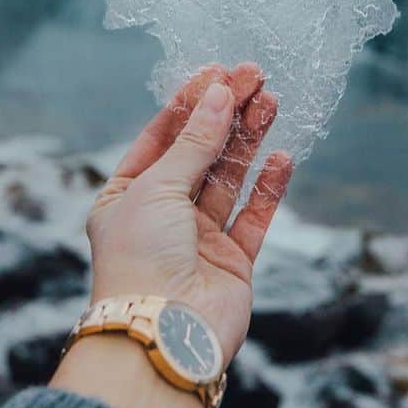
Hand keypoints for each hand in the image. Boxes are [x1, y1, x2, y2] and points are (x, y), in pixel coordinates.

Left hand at [84, 62, 292, 362]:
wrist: (161, 336)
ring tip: (272, 101)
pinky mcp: (233, 263)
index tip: (217, 71)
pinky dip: (268, 186)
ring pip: (230, 178)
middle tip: (255, 76)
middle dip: (227, 114)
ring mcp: (199, 240)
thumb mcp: (157, 187)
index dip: (189, 104)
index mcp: (126, 197)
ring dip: (250, 140)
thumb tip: (219, 95)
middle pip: (201, 153)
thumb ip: (194, 143)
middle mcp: (162, 217)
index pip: (161, 138)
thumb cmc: (140, 259)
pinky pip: (254, 216)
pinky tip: (281, 155)